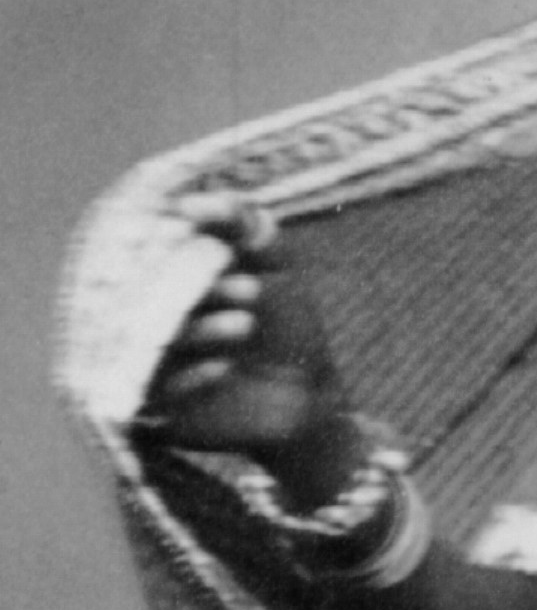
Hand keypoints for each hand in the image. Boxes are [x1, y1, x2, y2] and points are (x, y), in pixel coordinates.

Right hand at [139, 230, 348, 480]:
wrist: (311, 399)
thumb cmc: (289, 328)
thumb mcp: (277, 269)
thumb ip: (249, 228)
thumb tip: (206, 201)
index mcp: (169, 283)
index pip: (153, 256)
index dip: (178, 244)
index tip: (216, 239)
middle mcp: (152, 320)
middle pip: (153, 298)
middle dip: (198, 288)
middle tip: (252, 287)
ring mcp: (154, 364)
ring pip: (157, 342)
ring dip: (200, 331)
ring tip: (246, 324)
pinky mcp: (161, 408)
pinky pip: (162, 392)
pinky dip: (191, 377)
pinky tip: (222, 369)